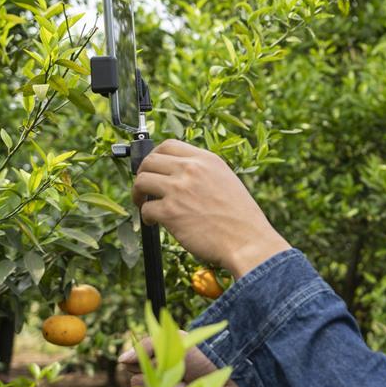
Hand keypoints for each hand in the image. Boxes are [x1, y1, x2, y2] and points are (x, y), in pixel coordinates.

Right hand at [117, 332, 251, 386]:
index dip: (142, 358)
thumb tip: (121, 359)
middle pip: (133, 378)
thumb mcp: (178, 341)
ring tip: (180, 382)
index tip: (157, 356)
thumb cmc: (205, 357)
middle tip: (174, 369)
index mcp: (158, 360)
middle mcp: (157, 378)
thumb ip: (148, 345)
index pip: (131, 362)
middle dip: (152, 372)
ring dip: (160, 386)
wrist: (229, 379)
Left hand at [131, 139, 290, 278]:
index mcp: (206, 160)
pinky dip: (146, 217)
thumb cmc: (241, 217)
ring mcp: (179, 190)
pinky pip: (146, 209)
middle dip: (142, 173)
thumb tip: (177, 173)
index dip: (155, 156)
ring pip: (141, 181)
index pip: (169, 145)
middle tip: (144, 187)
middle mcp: (191, 170)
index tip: (153, 167)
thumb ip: (202, 172)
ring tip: (143, 203)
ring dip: (138, 193)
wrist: (247, 241)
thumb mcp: (226, 180)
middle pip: (150, 161)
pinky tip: (154, 222)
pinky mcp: (170, 212)